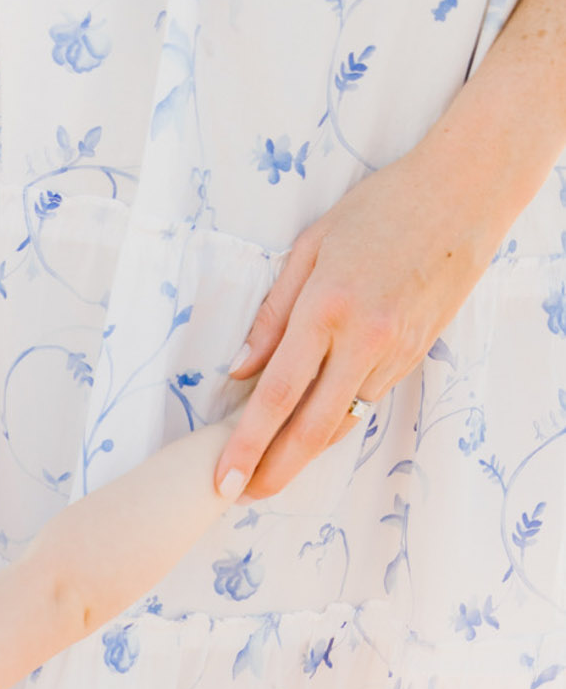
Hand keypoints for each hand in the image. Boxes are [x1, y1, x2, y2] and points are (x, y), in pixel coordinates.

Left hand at [216, 137, 502, 500]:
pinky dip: (334, 425)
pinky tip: (309, 436)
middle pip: (310, 429)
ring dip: (302, 455)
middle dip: (272, 471)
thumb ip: (273, 313)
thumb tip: (242, 370)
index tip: (222, 479)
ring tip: (267, 473)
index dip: (246, 445)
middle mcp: (363, 340)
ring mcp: (393, 353)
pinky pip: (365, 404)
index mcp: (327, 308)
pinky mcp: (413, 358)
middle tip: (240, 496)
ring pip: (341, 424)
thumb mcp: (312, 245)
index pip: (277, 395)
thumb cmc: (382, 208)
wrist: (466, 193)